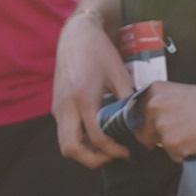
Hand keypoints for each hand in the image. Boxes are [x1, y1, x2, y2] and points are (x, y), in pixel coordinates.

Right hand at [53, 12, 132, 165]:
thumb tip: (139, 123)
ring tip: (105, 150)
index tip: (127, 152)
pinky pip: (64, 132)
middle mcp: (66, 106)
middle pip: (71, 149)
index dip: (113, 150)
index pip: (96, 138)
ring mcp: (58, 107)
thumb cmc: (99, 52)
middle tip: (112, 157)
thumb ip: (127, 100)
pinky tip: (96, 136)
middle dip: (92, 160)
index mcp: (83, 98)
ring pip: (64, 143)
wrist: (76, 35)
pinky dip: (78, 141)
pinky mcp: (56, 106)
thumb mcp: (119, 74)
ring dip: (83, 153)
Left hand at [137, 81, 195, 160]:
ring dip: (174, 144)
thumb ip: (161, 104)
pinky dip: (185, 153)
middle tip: (179, 132)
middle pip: (142, 132)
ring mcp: (161, 125)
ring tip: (192, 133)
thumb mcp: (180, 94)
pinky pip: (172, 155)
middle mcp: (153, 106)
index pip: (135, 113)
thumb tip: (150, 122)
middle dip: (157, 137)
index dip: (146, 123)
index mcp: (155, 90)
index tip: (152, 127)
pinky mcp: (171, 143)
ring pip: (158, 145)